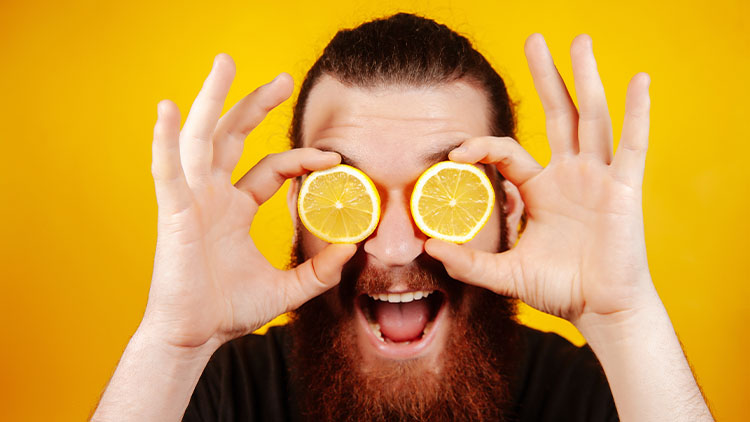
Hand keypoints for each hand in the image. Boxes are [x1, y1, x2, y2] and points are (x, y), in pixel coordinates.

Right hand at [143, 54, 355, 351]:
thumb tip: (353, 248)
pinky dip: (165, 140)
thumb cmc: (231, 312)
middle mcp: (213, 195)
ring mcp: (191, 200)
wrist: (195, 337)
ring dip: (212, 99)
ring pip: (201, 138)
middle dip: (256, 105)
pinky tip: (167, 109)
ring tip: (226, 63)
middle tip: (283, 79)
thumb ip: (320, 271)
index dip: (303, 159)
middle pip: (234, 137)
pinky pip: (167, 171)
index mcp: (235, 208)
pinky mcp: (174, 213)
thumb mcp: (288, 289)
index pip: (272, 168)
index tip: (335, 158)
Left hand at [425, 34, 653, 324]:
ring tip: (581, 40)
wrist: (600, 311)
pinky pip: (633, 145)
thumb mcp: (506, 274)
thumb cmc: (559, 289)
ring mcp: (598, 177)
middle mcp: (569, 175)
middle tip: (535, 39)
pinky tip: (639, 81)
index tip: (453, 152)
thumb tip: (427, 248)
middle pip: (557, 114)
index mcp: (540, 189)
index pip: (507, 151)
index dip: (480, 146)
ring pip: (591, 117)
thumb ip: (469, 262)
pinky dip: (638, 113)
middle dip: (546, 77)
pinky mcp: (624, 188)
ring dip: (586, 78)